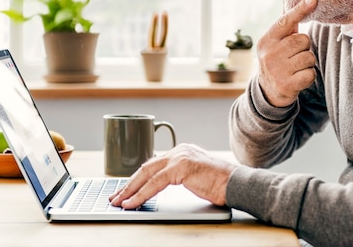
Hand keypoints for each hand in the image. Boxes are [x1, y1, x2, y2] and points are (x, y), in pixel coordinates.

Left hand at [109, 143, 236, 208]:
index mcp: (182, 151)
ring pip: (147, 175)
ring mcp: (180, 157)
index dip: (137, 179)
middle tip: (116, 197)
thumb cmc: (220, 183)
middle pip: (146, 168)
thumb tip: (158, 186)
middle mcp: (179, 150)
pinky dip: (141, 194)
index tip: (125, 190)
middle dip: (129, 184)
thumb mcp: (195, 176)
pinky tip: (132, 203)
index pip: (153, 164)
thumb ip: (178, 176)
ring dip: (130, 190)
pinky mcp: (181, 167)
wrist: (237, 183)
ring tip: (119, 202)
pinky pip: (154, 183)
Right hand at [256, 0, 316, 106]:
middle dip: (304, 47)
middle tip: (293, 56)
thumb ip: (286, 27)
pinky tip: (298, 78)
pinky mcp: (287, 85)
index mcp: (267, 40)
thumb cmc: (276, 60)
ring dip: (307, 63)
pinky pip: (311, 73)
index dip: (300, 9)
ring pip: (309, 57)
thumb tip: (298, 2)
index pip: (285, 21)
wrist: (267, 92)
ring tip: (295, 68)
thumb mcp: (274, 43)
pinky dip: (308, 76)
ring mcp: (277, 70)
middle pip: (303, 40)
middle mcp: (269, 54)